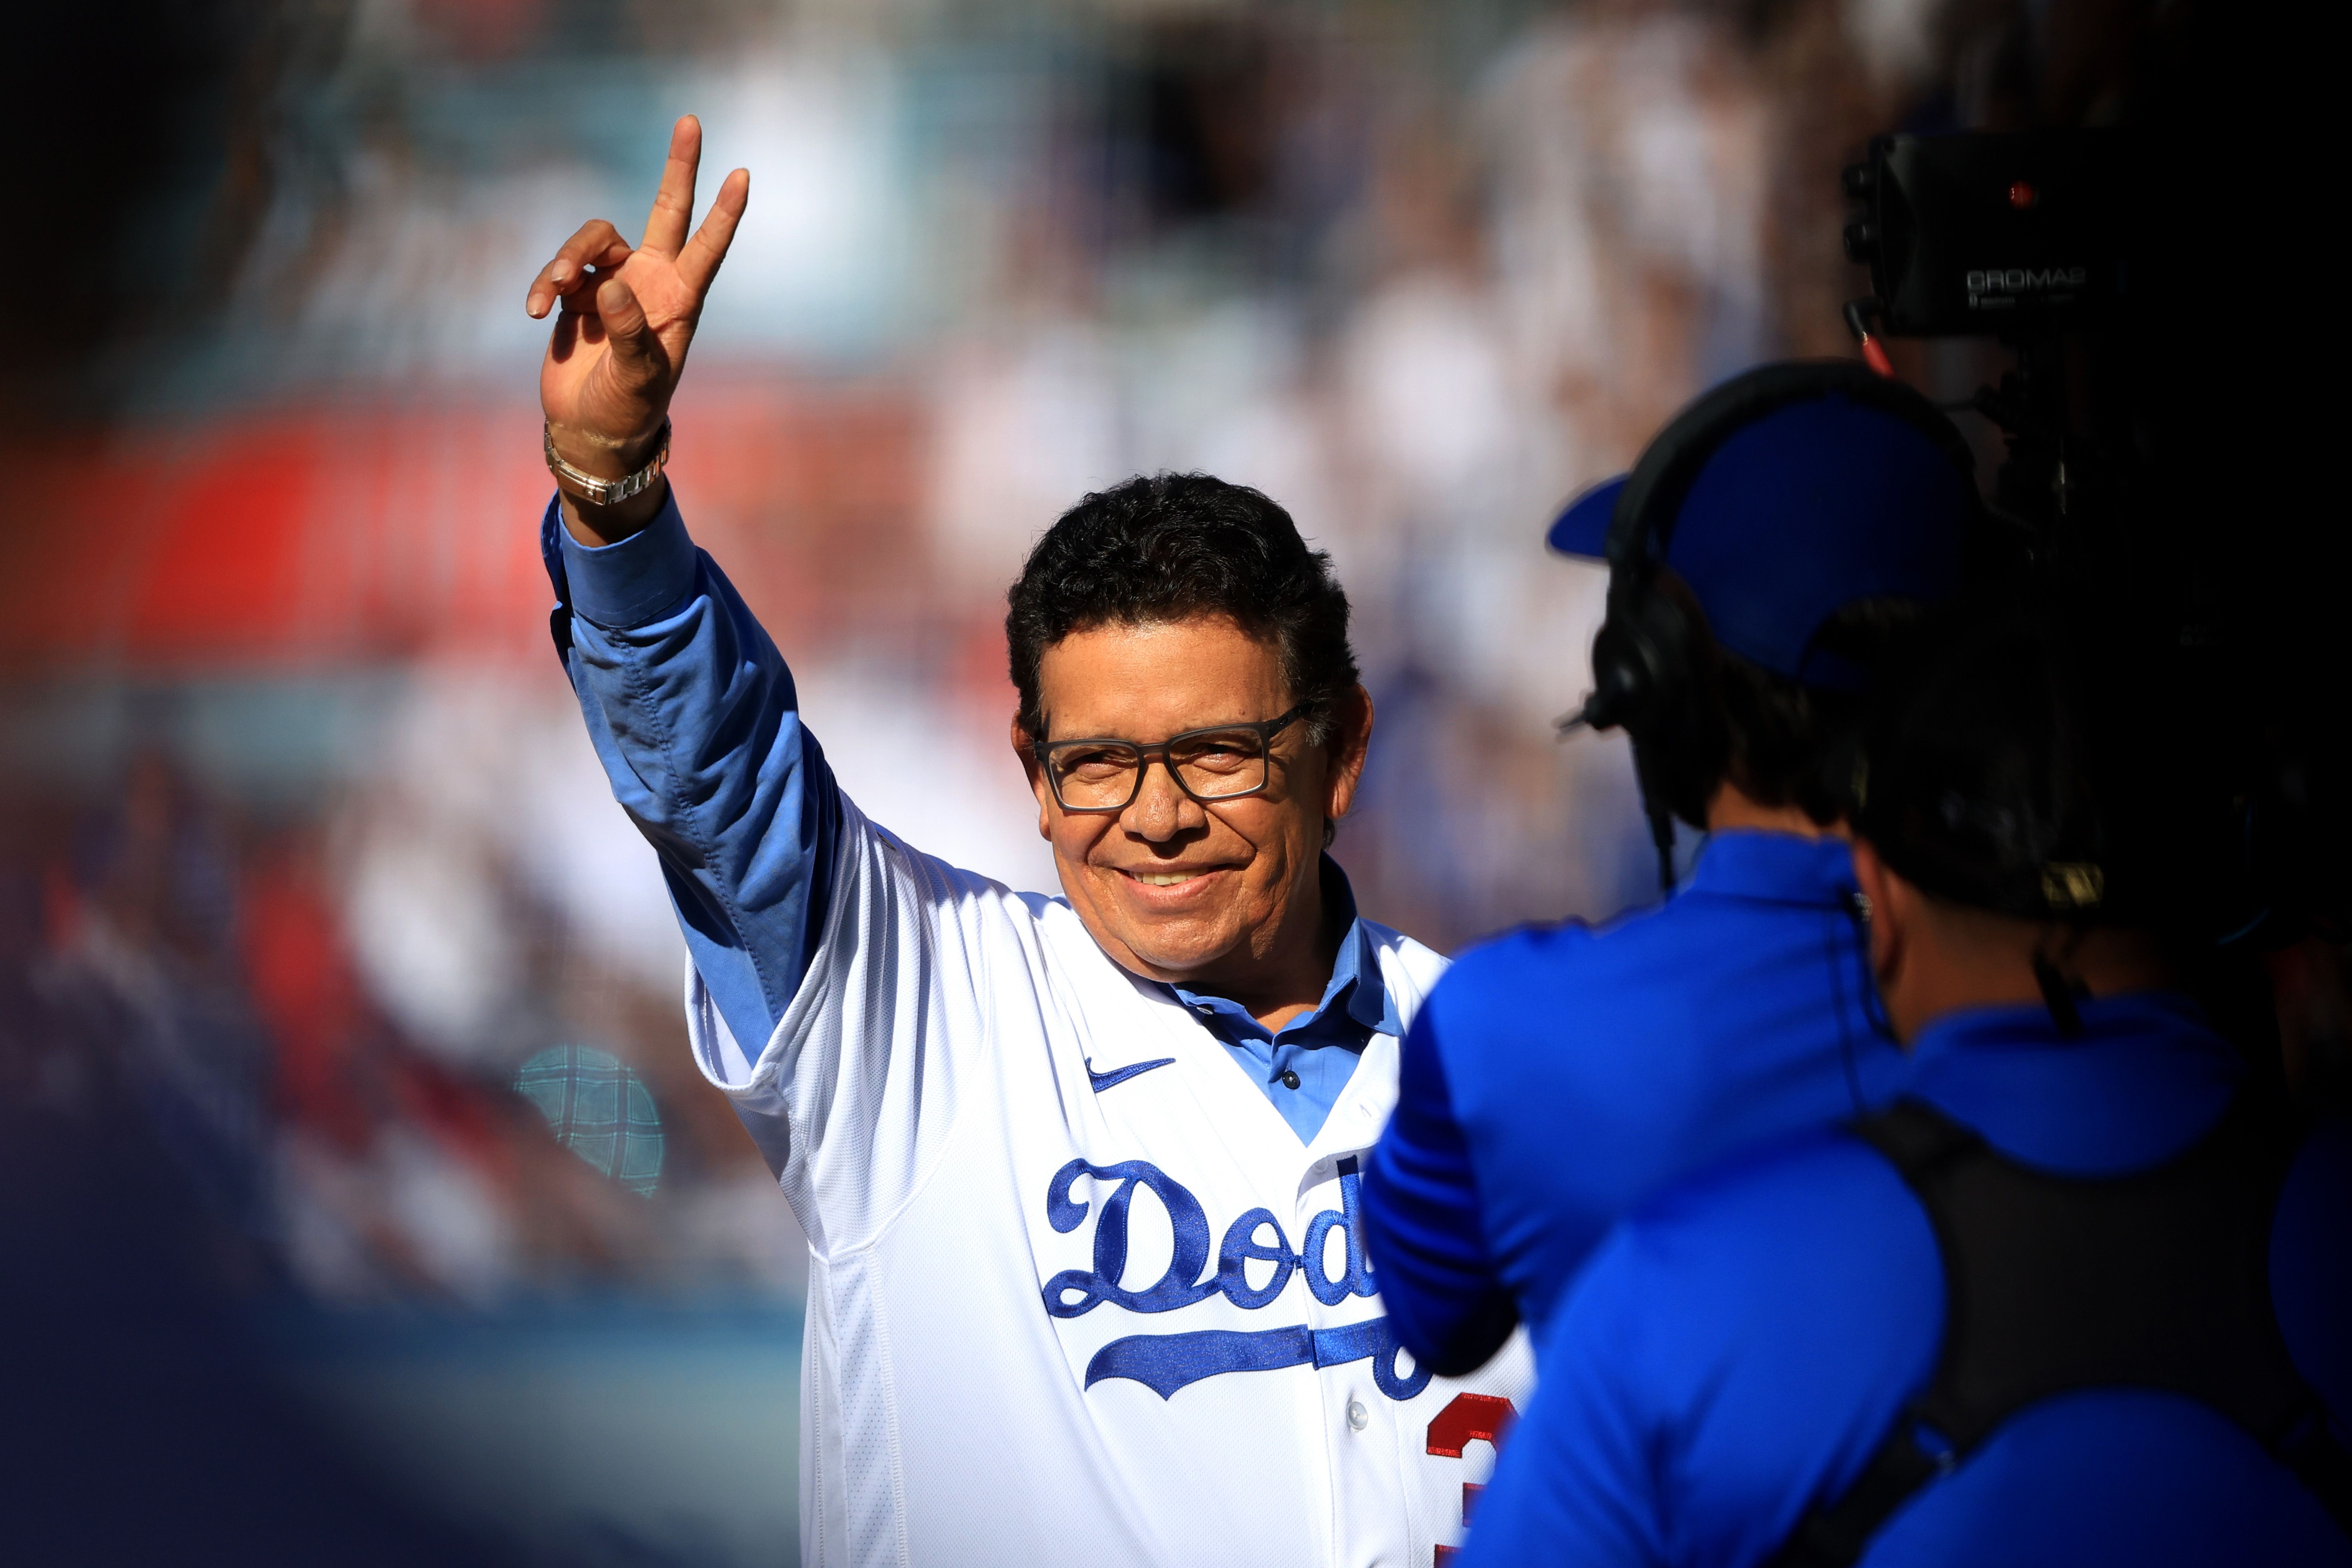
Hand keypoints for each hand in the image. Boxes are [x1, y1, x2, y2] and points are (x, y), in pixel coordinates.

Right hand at [527, 115, 746, 539]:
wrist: (591, 430)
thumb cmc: (628, 409)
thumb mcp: (637, 378)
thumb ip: (629, 332)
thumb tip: (608, 285)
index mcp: (679, 300)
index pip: (706, 246)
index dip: (725, 212)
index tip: (743, 174)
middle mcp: (651, 282)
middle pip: (668, 210)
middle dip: (680, 168)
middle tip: (692, 121)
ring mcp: (613, 283)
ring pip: (594, 239)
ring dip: (567, 257)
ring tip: (552, 294)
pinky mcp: (577, 293)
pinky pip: (559, 269)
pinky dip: (545, 285)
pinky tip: (536, 313)